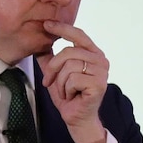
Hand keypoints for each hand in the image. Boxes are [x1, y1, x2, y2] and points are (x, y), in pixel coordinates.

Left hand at [36, 21, 108, 142]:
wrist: (77, 118)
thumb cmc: (69, 96)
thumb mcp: (55, 74)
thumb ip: (49, 58)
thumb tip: (39, 43)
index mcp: (92, 53)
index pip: (77, 34)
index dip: (62, 28)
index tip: (46, 24)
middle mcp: (100, 59)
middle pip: (68, 52)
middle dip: (53, 68)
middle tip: (49, 82)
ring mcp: (102, 72)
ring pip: (69, 66)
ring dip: (60, 82)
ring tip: (66, 91)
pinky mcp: (99, 84)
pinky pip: (73, 79)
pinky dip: (67, 90)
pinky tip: (72, 96)